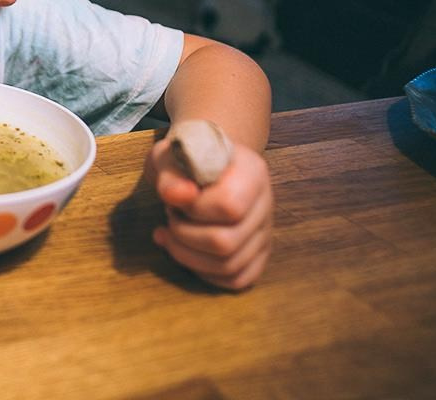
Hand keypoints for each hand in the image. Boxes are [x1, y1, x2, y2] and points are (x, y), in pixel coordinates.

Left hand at [146, 138, 272, 289]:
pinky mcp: (258, 254)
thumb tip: (176, 197)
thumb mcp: (169, 156)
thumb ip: (170, 174)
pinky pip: (236, 279)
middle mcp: (266, 204)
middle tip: (171, 215)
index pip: (229, 206)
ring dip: (187, 255)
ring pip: (229, 267)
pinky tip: (183, 251)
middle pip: (226, 243)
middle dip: (183, 235)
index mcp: (252, 172)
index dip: (194, 209)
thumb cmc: (184, 159)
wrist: (201, 163)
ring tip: (172, 231)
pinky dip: (203, 272)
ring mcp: (264, 232)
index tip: (176, 196)